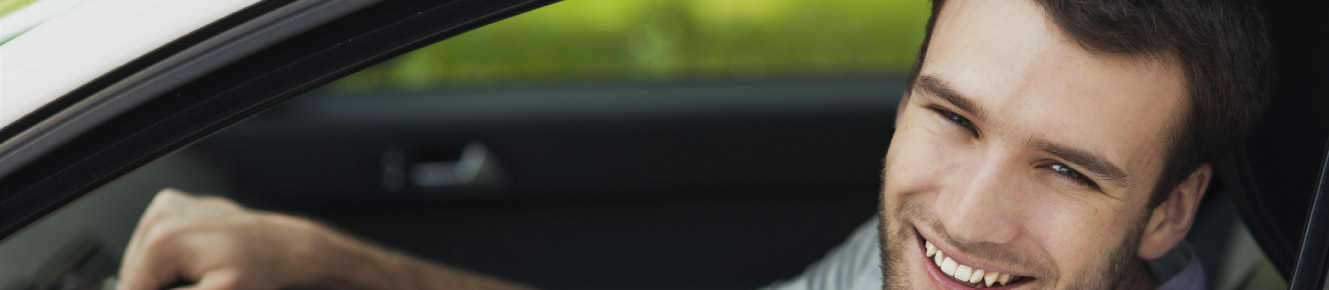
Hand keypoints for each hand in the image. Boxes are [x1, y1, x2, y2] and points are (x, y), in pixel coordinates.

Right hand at [117, 189, 336, 289]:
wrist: (283, 247)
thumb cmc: (259, 268)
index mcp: (162, 239)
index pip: (130, 286)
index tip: (188, 289)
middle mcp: (161, 216)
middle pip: (133, 273)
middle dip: (158, 286)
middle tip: (197, 283)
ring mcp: (166, 207)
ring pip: (141, 260)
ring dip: (162, 274)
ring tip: (198, 274)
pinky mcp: (173, 206)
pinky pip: (154, 243)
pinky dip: (168, 258)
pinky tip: (195, 260)